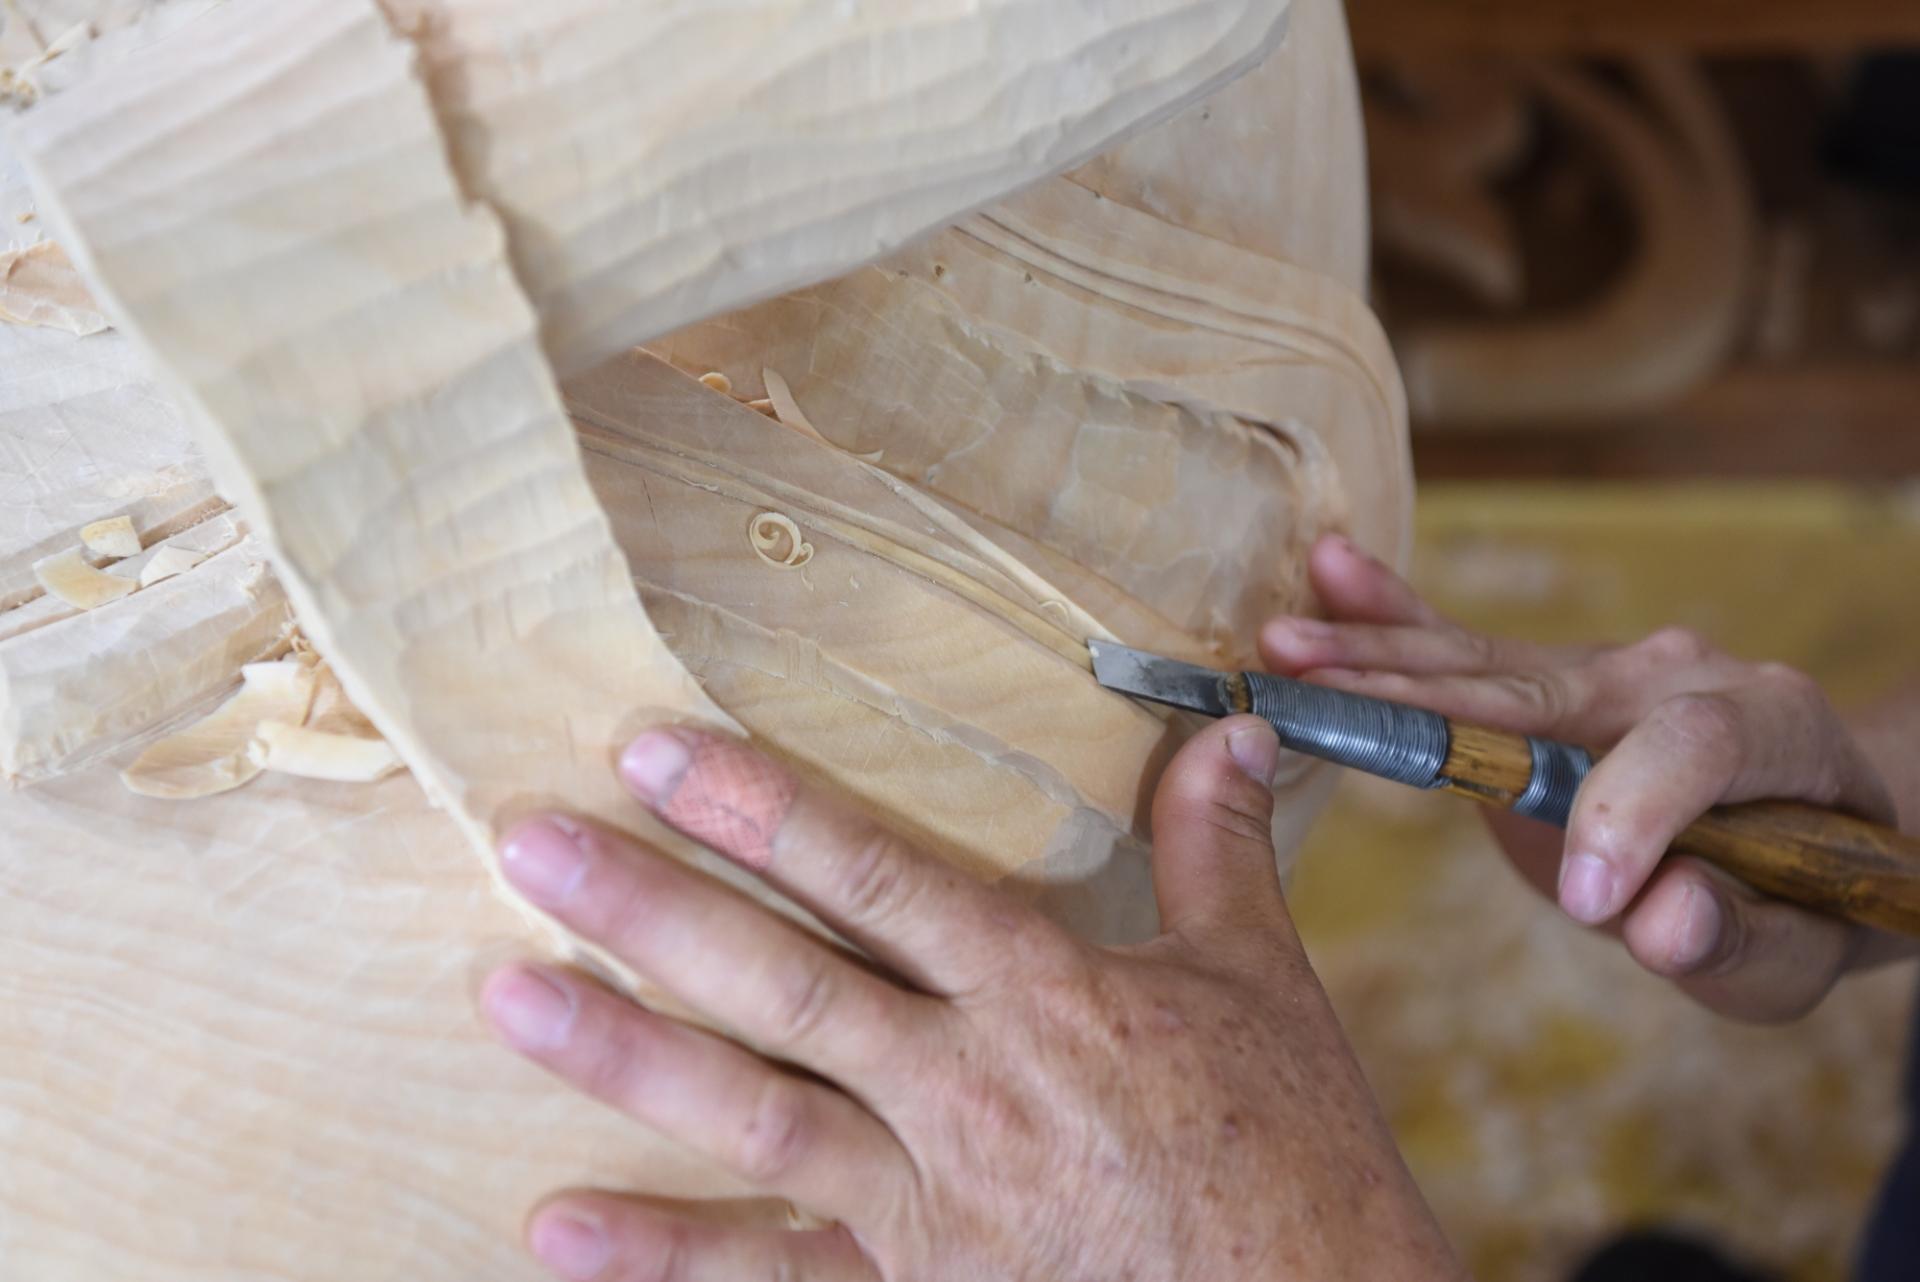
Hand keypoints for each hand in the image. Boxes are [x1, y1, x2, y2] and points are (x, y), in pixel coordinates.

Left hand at [480, 718, 1461, 1280]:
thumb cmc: (1299, 1156)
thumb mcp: (1268, 986)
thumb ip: (1220, 852)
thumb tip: (1227, 730)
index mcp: (1047, 992)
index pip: (877, 875)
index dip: (760, 807)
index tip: (653, 751)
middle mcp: (968, 1087)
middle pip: (784, 980)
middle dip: (649, 907)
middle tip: (528, 844)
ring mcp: (933, 1202)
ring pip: (755, 1112)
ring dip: (624, 1055)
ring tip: (505, 999)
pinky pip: (776, 1276)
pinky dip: (666, 1257)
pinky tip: (559, 1228)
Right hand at [1260, 534, 1914, 1023]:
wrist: (1812, 818)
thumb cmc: (1808, 897)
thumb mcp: (1803, 949)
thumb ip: (1742, 937)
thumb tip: (1657, 920)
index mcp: (1771, 727)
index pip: (1693, 745)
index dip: (1635, 810)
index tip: (1586, 897)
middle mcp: (1679, 673)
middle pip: (1547, 683)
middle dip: (1427, 694)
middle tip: (1322, 695)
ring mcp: (1606, 669)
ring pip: (1484, 661)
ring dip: (1376, 656)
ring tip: (1288, 643)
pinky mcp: (1546, 683)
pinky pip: (1464, 647)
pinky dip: (1393, 617)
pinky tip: (1328, 572)